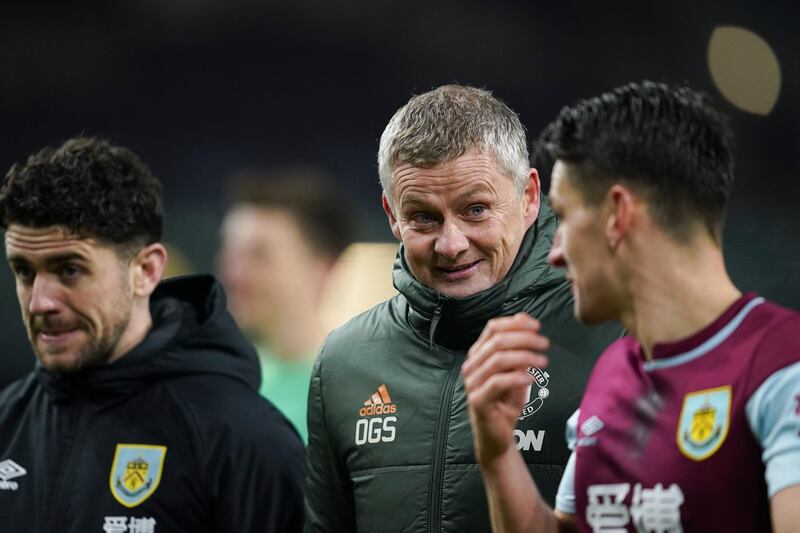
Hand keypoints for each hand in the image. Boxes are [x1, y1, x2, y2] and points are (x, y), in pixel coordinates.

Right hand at [462, 312, 549, 465]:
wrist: (497, 435)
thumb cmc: (506, 401)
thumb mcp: (516, 369)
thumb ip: (518, 346)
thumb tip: (524, 317)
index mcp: (478, 354)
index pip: (493, 328)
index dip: (515, 323)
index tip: (537, 327)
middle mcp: (472, 365)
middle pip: (497, 341)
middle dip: (524, 339)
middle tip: (545, 344)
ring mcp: (472, 383)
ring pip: (498, 359)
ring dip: (524, 357)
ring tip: (543, 361)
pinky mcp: (478, 400)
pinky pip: (497, 382)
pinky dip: (516, 377)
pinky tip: (531, 379)